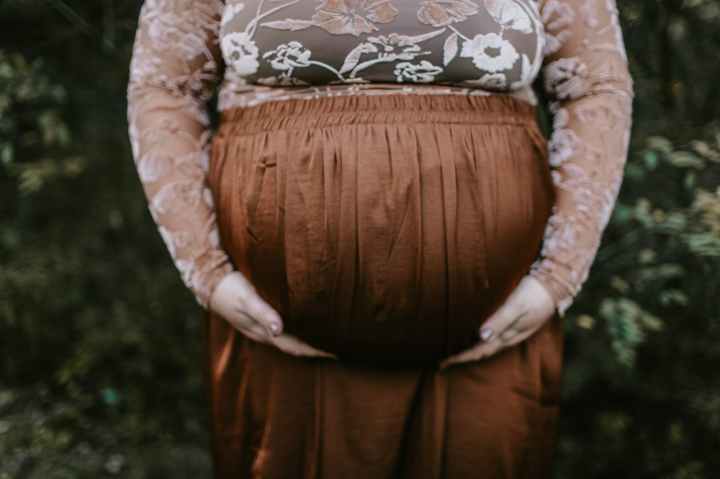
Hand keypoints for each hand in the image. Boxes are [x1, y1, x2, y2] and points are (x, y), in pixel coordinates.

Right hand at [209, 271, 337, 359]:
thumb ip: (263, 313)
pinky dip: (297, 330)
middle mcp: (264, 332)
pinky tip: (305, 324)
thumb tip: (279, 330)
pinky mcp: (259, 317)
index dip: (314, 351)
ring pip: (288, 339)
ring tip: (326, 339)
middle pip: (294, 346)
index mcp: (263, 331)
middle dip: (314, 349)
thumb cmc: (231, 288)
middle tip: (337, 349)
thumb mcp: (248, 298)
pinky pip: (282, 329)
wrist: (208, 282)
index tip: (334, 354)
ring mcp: (260, 326)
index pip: (294, 346)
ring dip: (306, 341)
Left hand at [438, 275, 555, 370]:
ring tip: (451, 350)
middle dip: (462, 356)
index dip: (461, 357)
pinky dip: (478, 338)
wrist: (556, 283)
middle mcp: (508, 336)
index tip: (442, 363)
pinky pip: (491, 334)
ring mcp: (511, 330)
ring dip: (469, 349)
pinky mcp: (512, 321)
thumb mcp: (517, 305)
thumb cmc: (534, 292)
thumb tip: (482, 336)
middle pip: (481, 351)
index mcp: (508, 335)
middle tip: (440, 360)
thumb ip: (500, 320)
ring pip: (486, 344)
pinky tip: (471, 334)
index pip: (479, 351)